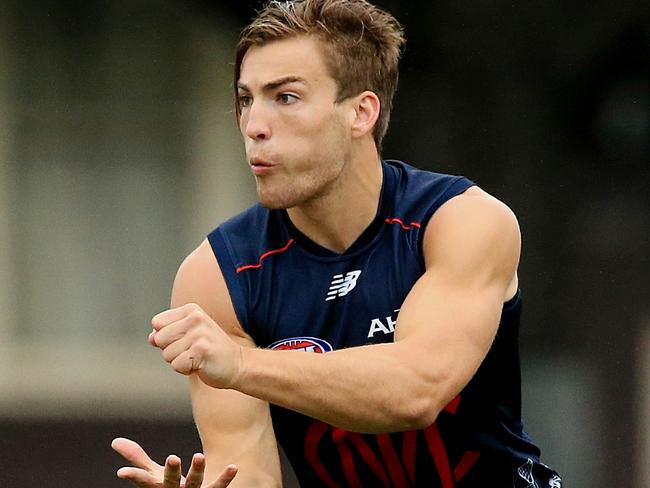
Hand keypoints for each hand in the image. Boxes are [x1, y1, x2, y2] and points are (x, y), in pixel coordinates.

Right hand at [112, 437, 237, 487]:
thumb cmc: (166, 487)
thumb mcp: (151, 475)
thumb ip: (137, 458)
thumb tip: (115, 441)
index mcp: (158, 486)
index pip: (144, 480)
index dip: (133, 476)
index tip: (121, 473)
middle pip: (171, 482)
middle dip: (172, 472)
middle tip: (173, 457)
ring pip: (195, 484)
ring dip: (197, 471)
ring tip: (199, 455)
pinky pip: (218, 487)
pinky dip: (225, 478)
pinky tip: (233, 466)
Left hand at [149, 303, 242, 388]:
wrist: (238, 364)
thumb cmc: (210, 351)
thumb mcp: (189, 335)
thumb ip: (168, 333)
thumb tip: (151, 337)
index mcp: (191, 310)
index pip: (157, 323)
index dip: (165, 337)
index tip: (184, 340)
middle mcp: (195, 318)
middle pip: (159, 339)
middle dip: (170, 350)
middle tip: (191, 351)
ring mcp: (199, 334)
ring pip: (167, 354)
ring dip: (179, 361)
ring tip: (197, 357)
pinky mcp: (202, 351)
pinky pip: (176, 365)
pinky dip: (186, 370)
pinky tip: (201, 365)